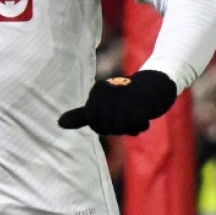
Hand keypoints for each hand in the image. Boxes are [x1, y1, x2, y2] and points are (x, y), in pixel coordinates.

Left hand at [58, 70, 176, 135]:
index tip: (115, 115)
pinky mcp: (139, 103)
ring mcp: (123, 97)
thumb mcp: (102, 105)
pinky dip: (141, 126)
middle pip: (108, 128)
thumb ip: (81, 115)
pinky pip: (136, 127)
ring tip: (135, 114)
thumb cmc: (126, 98)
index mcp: (97, 92)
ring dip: (131, 127)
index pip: (95, 124)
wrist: (156, 85)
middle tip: (127, 115)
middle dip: (119, 128)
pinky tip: (143, 117)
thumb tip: (59, 123)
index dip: (107, 126)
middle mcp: (108, 92)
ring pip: (121, 129)